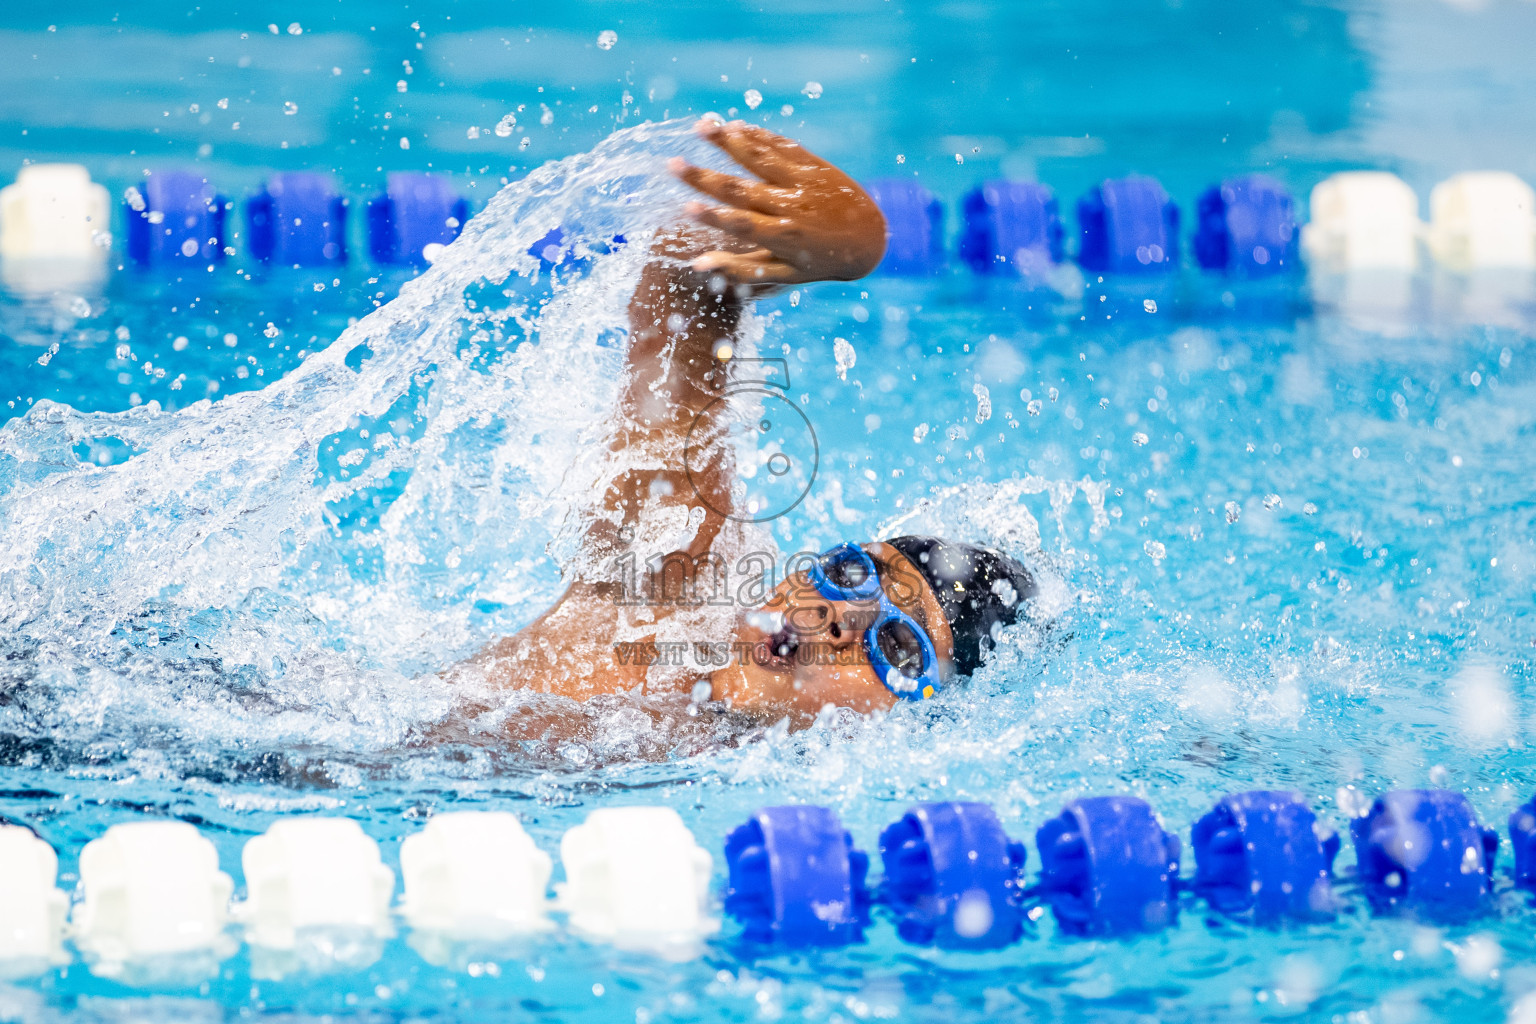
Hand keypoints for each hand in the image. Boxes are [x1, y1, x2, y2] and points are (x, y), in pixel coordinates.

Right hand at [670, 120, 886, 285]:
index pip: (741, 225)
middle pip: (742, 190)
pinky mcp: (812, 164)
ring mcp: (802, 182)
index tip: (685, 207)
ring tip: (701, 127)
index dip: (713, 217)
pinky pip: (781, 146)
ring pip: (760, 158)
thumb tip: (698, 265)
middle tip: (672, 165)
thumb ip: (741, 270)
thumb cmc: (818, 262)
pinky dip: (758, 135)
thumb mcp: (783, 274)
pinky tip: (734, 125)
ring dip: (728, 141)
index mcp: (783, 237)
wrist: (868, 238)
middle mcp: (791, 207)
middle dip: (704, 178)